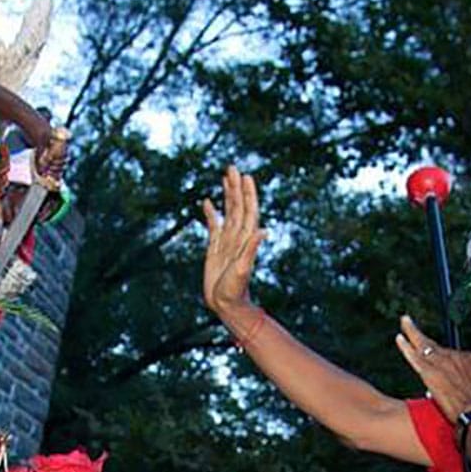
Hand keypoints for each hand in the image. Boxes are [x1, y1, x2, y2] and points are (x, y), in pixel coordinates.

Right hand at [200, 165, 267, 316]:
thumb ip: (252, 249)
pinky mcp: (215, 248)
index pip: (248, 210)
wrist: (226, 303)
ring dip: (227, 194)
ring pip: (227, 212)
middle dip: (236, 187)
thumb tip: (263, 230)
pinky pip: (213, 225)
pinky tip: (207, 202)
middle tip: (232, 167)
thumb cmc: (236, 289)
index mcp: (245, 238)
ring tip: (225, 176)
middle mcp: (238, 236)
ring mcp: (227, 241)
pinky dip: (211, 213)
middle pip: (238, 206)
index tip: (246, 176)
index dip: (247, 193)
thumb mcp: (243, 268)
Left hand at [395, 315, 470, 422]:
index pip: (449, 354)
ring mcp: (441, 363)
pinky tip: (399, 339)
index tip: (435, 361)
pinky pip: (415, 357)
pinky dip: (406, 347)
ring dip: (412, 332)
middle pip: (434, 345)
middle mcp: (454, 356)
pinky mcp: (430, 372)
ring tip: (404, 321)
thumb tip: (469, 384)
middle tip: (409, 323)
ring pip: (423, 345)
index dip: (440, 357)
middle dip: (421, 336)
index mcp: (468, 359)